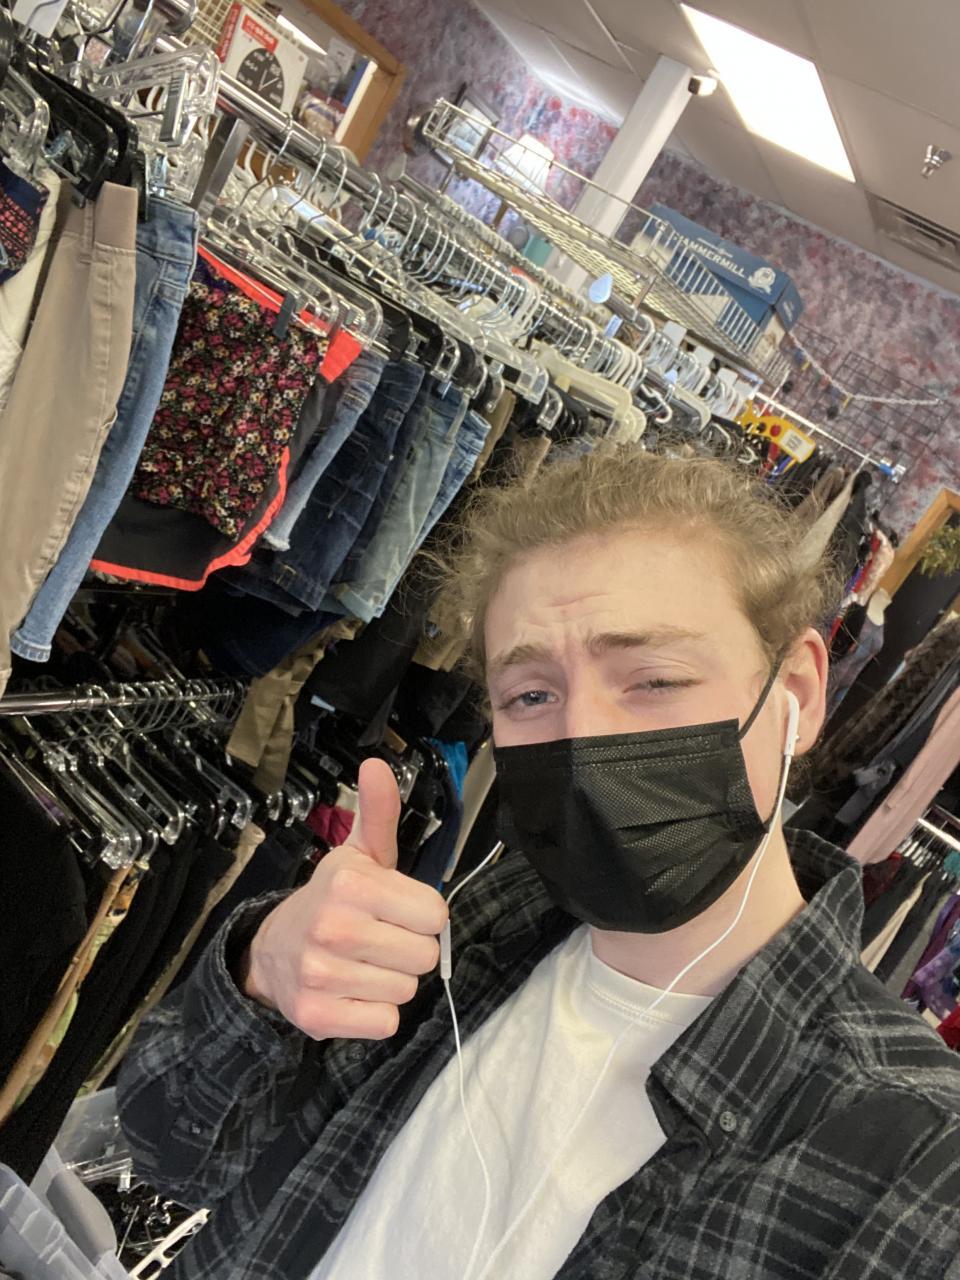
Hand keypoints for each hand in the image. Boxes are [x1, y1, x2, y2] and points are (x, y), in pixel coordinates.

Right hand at [242, 758, 448, 1040]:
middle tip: (379, 939)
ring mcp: (321, 975)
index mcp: (350, 884)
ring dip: (391, 981)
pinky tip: (353, 992)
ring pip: (405, 991)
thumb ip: (378, 812)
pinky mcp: (316, 1017)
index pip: (436, 914)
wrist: (273, 951)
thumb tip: (376, 763)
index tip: (396, 910)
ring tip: (363, 964)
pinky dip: (375, 1013)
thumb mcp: (358, 854)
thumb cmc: (332, 899)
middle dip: (409, 949)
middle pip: (424, 956)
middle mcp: (334, 928)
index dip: (421, 914)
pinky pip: (384, 1023)